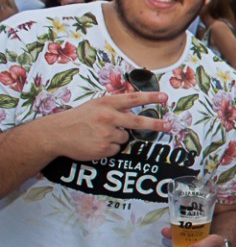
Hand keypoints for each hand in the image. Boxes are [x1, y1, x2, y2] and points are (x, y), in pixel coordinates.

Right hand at [49, 92, 169, 160]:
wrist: (56, 133)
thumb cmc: (78, 118)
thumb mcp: (95, 105)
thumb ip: (114, 106)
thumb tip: (134, 107)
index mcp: (106, 103)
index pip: (132, 99)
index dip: (150, 98)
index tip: (164, 98)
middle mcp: (108, 117)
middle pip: (138, 121)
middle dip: (156, 124)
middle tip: (169, 126)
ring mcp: (106, 133)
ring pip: (125, 137)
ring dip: (117, 137)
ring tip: (99, 134)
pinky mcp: (103, 148)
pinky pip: (116, 149)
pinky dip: (109, 147)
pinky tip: (96, 143)